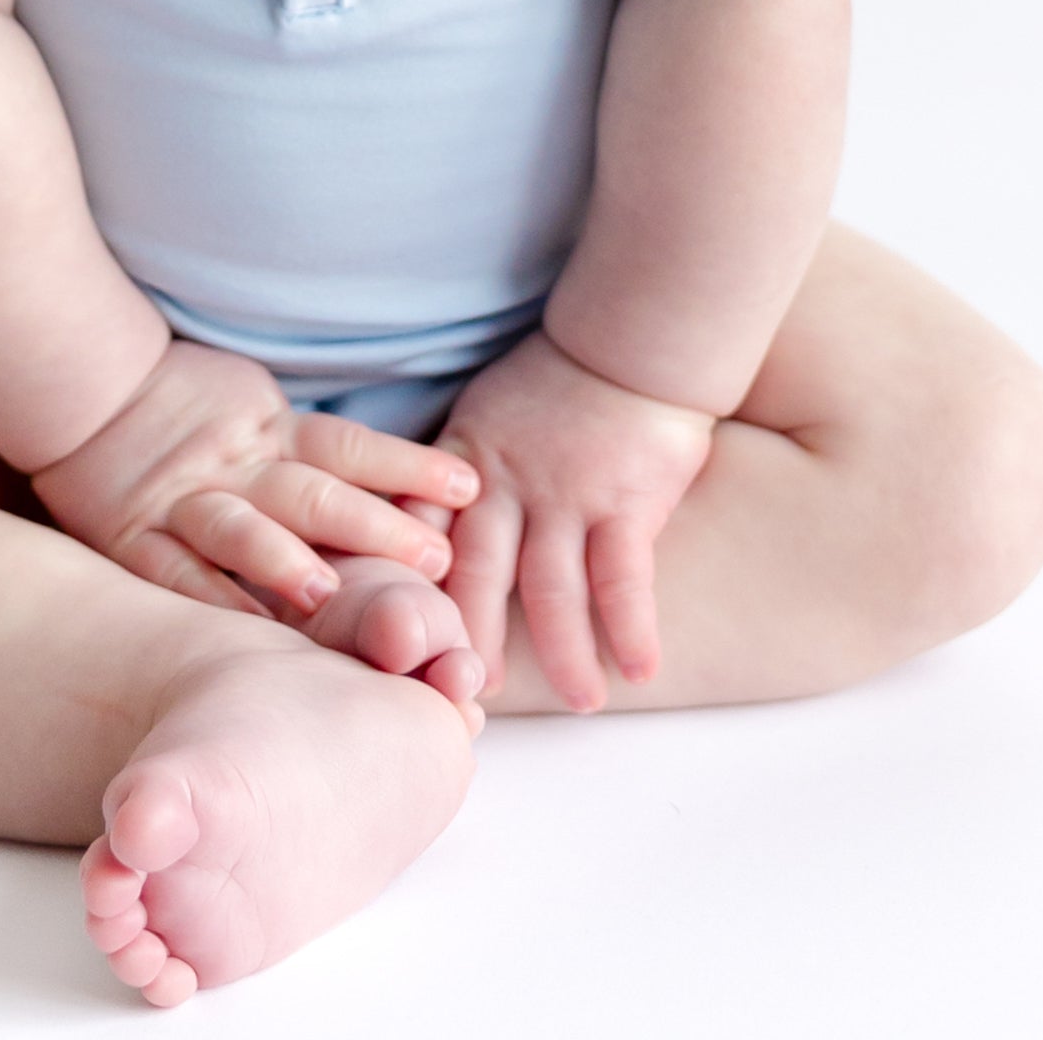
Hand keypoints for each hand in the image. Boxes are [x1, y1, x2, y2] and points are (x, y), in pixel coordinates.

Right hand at [28, 340, 478, 626]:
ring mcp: (183, 501)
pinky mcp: (133, 535)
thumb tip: (402, 485)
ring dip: (286, 561)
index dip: (409, 464)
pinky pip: (175, 572)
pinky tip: (246, 635)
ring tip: (329, 592)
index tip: (469, 488)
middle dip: (375, 527)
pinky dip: (210, 601)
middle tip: (434, 557)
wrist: (86, 388)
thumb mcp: (253, 409)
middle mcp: (236, 467)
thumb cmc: (183, 405)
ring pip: (243, 529)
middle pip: (313, 493)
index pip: (350, 446)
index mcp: (270, 431)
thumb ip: (307, 449)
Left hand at [437, 331, 716, 709]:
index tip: (400, 642)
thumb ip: (455, 475)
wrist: (631, 340)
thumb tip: (412, 534)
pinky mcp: (625, 503)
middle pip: (477, 577)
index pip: (424, 534)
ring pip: (552, 593)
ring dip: (566, 657)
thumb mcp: (484, 415)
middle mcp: (508, 484)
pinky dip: (632, 629)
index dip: (408, 592)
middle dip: (471, 641)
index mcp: (466, 462)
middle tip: (471, 693)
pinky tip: (642, 669)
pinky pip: (624, 580)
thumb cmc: (555, 384)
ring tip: (581, 703)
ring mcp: (568, 496)